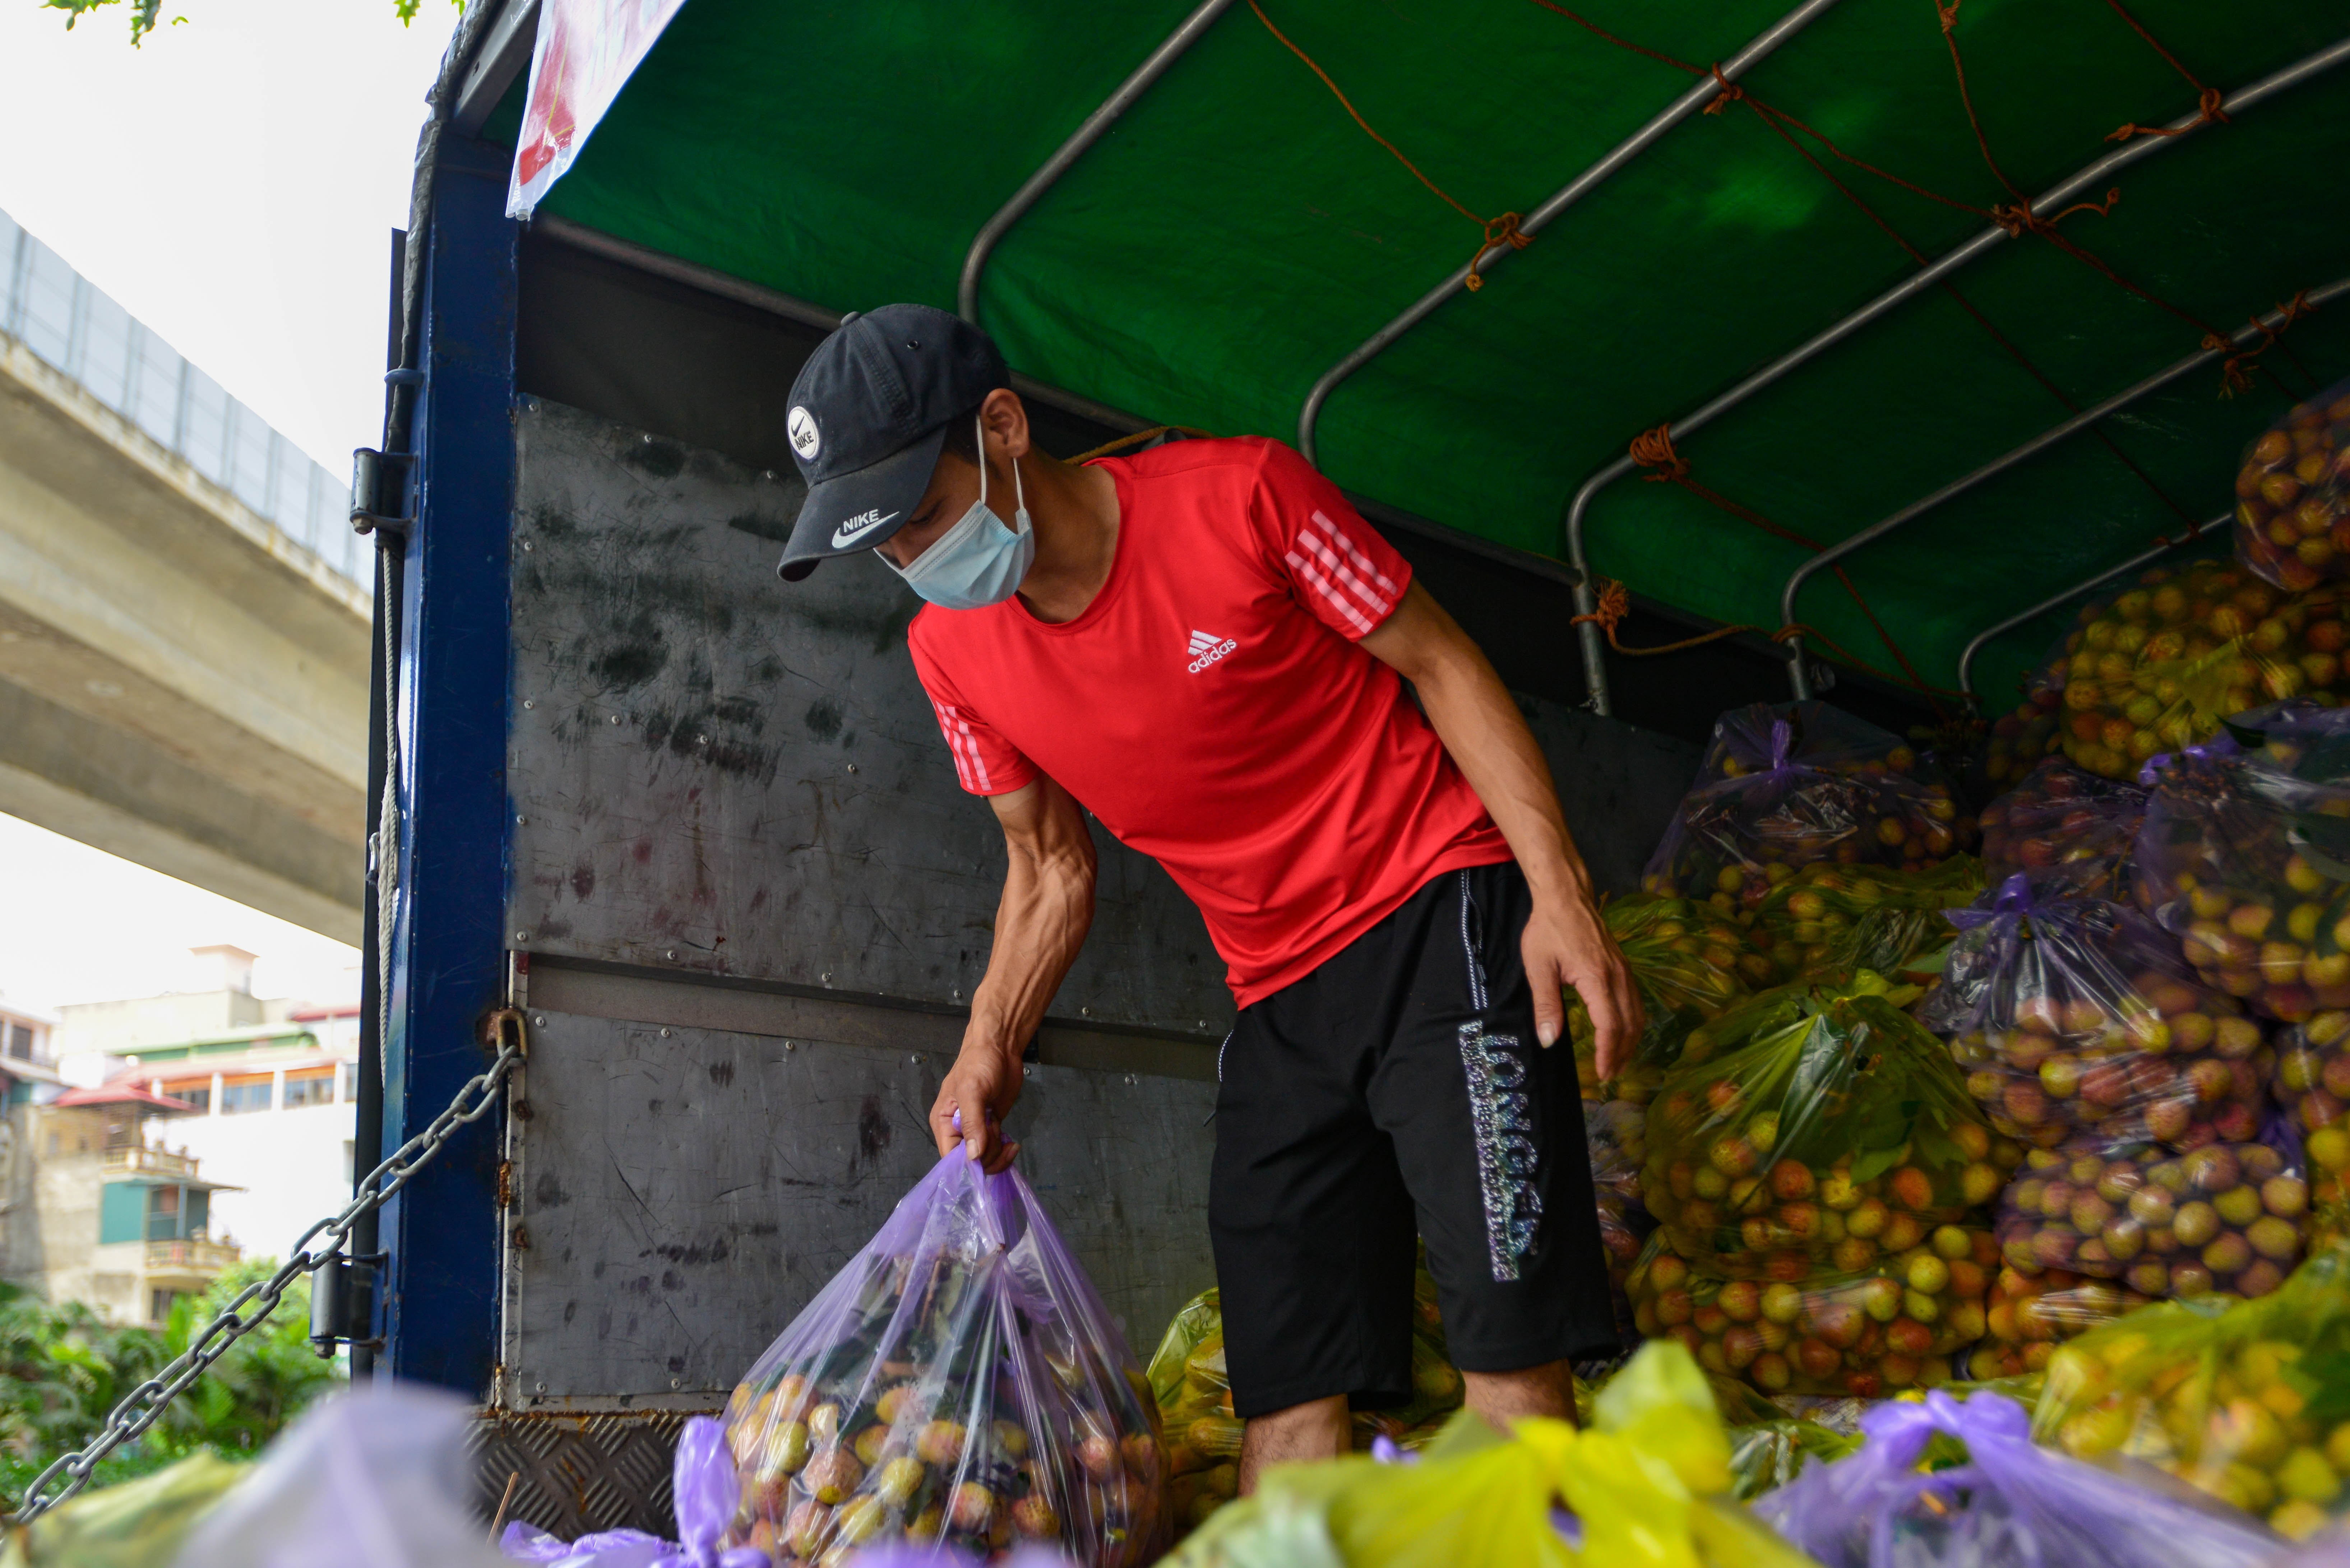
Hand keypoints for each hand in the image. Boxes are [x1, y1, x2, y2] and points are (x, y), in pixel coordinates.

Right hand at [930, 1044, 1023, 1172]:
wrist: (1000, 1047)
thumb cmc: (979, 1064)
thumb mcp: (972, 1091)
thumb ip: (972, 1124)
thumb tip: (973, 1156)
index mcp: (943, 1122)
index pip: (949, 1156)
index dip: (965, 1165)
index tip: (984, 1162)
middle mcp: (957, 1129)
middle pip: (969, 1160)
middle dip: (986, 1157)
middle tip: (998, 1137)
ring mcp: (977, 1129)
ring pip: (985, 1157)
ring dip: (997, 1153)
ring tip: (1003, 1133)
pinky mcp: (992, 1126)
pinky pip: (996, 1149)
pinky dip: (1004, 1150)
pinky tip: (1012, 1142)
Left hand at [1522, 892, 1643, 1080]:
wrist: (1565, 896)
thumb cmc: (1547, 929)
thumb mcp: (1539, 967)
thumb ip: (1546, 1005)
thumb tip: (1548, 1040)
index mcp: (1597, 978)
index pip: (1610, 1026)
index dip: (1606, 1053)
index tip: (1600, 1074)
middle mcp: (1617, 976)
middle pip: (1629, 1025)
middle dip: (1621, 1054)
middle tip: (1608, 1076)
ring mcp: (1624, 970)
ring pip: (1637, 1014)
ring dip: (1630, 1041)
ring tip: (1617, 1062)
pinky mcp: (1623, 966)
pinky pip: (1636, 1001)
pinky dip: (1633, 1023)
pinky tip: (1623, 1033)